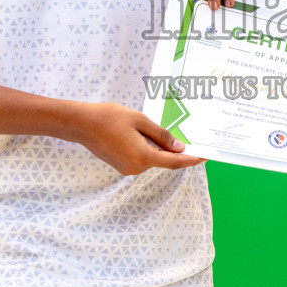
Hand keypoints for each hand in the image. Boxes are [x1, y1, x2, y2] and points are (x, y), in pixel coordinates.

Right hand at [73, 102, 205, 174]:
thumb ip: (162, 135)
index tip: (205, 156)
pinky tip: (140, 134)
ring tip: (150, 128)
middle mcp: (136, 167)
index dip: (191, 160)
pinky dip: (146, 149)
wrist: (82, 124)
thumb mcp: (140, 121)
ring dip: (157, 147)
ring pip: (151, 158)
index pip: (174, 162)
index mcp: (143, 156)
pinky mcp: (122, 166)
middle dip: (172, 149)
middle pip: (162, 159)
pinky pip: (141, 158)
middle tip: (182, 133)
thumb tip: (180, 148)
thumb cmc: (110, 118)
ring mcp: (128, 169)